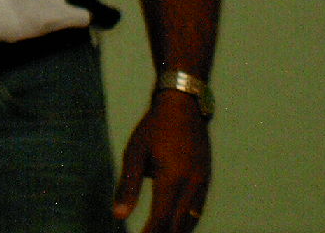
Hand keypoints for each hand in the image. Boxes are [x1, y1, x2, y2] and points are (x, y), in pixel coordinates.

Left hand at [113, 89, 211, 230]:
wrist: (184, 104)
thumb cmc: (154, 127)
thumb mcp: (135, 153)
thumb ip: (128, 186)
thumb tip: (118, 216)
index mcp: (172, 179)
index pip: (161, 220)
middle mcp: (192, 185)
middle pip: (178, 225)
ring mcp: (202, 183)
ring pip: (191, 221)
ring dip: (176, 231)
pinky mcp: (206, 179)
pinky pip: (198, 209)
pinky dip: (187, 222)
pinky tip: (177, 226)